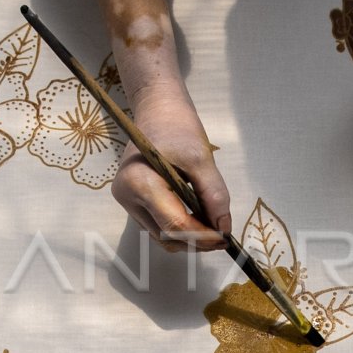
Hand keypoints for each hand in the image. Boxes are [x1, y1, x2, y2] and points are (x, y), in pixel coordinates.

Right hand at [111, 84, 230, 252]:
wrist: (158, 112)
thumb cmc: (177, 128)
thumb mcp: (201, 158)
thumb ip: (214, 195)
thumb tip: (224, 227)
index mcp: (138, 183)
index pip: (173, 223)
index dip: (202, 236)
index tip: (226, 236)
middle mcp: (127, 197)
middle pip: (166, 234)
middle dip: (197, 240)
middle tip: (224, 235)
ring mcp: (127, 202)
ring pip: (162, 235)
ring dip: (189, 237)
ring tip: (213, 226)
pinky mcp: (133, 203)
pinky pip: (158, 225)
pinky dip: (180, 227)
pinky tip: (198, 218)